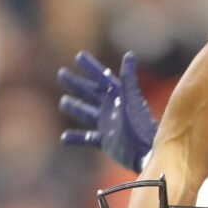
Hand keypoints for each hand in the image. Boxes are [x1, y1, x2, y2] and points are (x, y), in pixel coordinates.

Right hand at [58, 51, 157, 172]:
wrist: (146, 152)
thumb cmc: (139, 126)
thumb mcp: (131, 100)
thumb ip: (129, 79)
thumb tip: (129, 55)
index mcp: (118, 98)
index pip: (102, 79)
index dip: (91, 67)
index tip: (79, 56)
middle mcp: (112, 110)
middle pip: (91, 94)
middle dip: (77, 84)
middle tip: (61, 73)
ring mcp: (108, 126)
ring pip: (87, 114)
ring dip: (75, 107)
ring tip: (63, 101)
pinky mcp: (107, 142)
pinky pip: (88, 139)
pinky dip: (76, 138)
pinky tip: (63, 138)